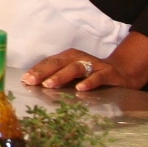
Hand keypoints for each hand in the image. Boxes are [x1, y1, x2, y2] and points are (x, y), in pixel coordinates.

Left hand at [25, 37, 147, 92]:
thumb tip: (33, 86)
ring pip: (75, 68)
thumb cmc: (90, 77)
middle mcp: (79, 58)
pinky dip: (89, 82)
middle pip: (59, 63)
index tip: (25, 79)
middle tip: (32, 82)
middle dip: (44, 72)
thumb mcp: (72, 76)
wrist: (121, 74)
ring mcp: (94, 65)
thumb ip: (57, 79)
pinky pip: (97, 77)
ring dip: (61, 76)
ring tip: (50, 85)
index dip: (37, 70)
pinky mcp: (108, 73)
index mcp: (68, 57)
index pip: (49, 62)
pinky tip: (80, 89)